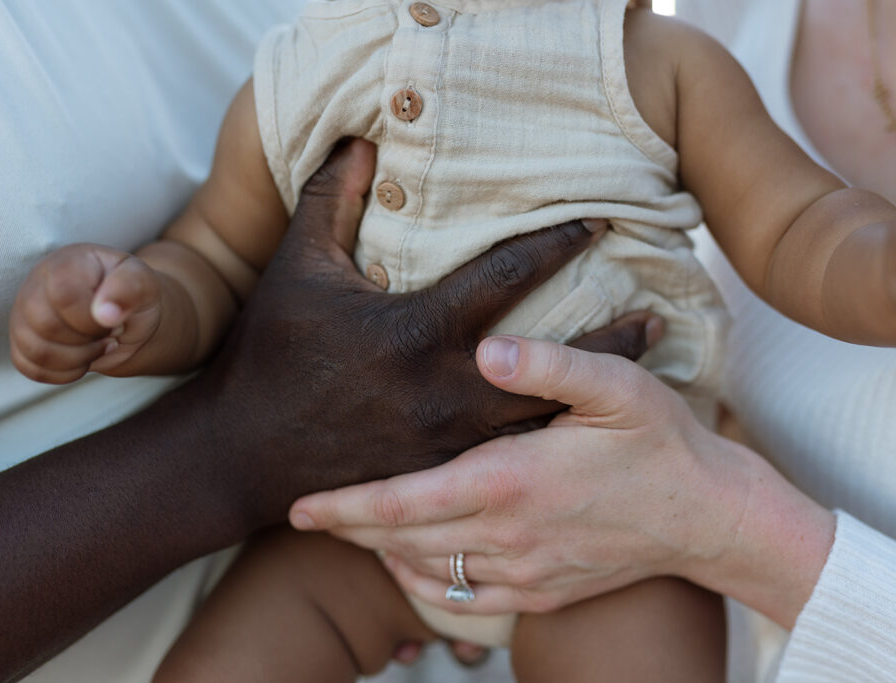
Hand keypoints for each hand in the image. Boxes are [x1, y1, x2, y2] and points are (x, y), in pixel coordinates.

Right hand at [9, 245, 163, 382]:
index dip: (91, 318)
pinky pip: (31, 368)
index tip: (112, 318)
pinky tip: (84, 359)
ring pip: (36, 351)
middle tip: (109, 333)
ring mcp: (24, 314)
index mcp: (67, 262)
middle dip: (87, 339)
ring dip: (78, 359)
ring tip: (98, 345)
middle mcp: (37, 284)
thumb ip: (131, 289)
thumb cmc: (134, 294)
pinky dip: (65, 373)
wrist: (128, 316)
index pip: (64, 295)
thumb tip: (106, 314)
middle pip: (46, 326)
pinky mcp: (22, 342)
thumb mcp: (144, 283)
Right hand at [188, 139, 657, 524]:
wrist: (240, 452)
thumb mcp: (296, 269)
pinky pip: (514, 459)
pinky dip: (553, 443)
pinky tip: (584, 435)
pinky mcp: (443, 477)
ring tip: (640, 382)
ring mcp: (450, 442)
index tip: (599, 223)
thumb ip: (329, 199)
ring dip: (594, 398)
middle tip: (655, 321)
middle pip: (556, 362)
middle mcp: (446, 388)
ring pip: (546, 420)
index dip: (559, 242)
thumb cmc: (269, 355)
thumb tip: (360, 139)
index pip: (509, 274)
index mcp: (419, 329)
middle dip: (612, 341)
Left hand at [291, 335, 835, 626]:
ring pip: (427, 571)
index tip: (300, 506)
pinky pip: (463, 601)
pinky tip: (411, 565)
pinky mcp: (541, 592)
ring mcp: (524, 571)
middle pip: (402, 540)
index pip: (406, 500)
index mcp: (512, 479)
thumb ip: (548, 364)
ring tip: (350, 530)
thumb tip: (486, 348)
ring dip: (381, 552)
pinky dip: (425, 585)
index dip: (346, 505)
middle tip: (305, 516)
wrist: (707, 514)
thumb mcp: (616, 385)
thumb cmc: (660, 442)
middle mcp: (508, 534)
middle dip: (348, 529)